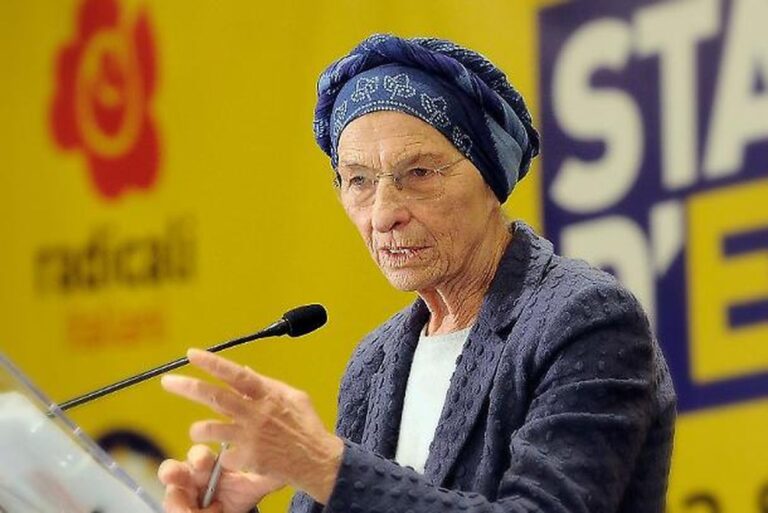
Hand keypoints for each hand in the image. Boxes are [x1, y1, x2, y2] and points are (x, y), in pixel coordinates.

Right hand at [158, 444, 283, 512]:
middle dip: (171, 472)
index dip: (198, 457)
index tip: (204, 463)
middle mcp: (190, 477)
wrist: (235, 510)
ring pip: (171, 497)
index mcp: (209, 464)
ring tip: (192, 511)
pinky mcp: (180, 510)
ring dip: (178, 504)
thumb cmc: (241, 491)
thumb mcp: (255, 484)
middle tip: (174, 477)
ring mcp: (182, 495)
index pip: (198, 455)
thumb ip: (267, 474)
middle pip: (172, 470)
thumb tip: (286, 464)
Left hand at [160, 349, 343, 504]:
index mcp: (268, 395)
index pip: (235, 374)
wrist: (317, 460)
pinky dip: (224, 454)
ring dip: (199, 429)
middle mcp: (257, 413)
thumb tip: (245, 371)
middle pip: (215, 397)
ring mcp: (251, 437)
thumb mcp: (293, 397)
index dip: (212, 363)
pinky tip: (231, 453)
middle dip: (188, 387)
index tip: (192, 354)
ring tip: (197, 430)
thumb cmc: (306, 426)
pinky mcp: (249, 459)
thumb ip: (267, 384)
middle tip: (168, 381)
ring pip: (211, 429)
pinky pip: (224, 455)